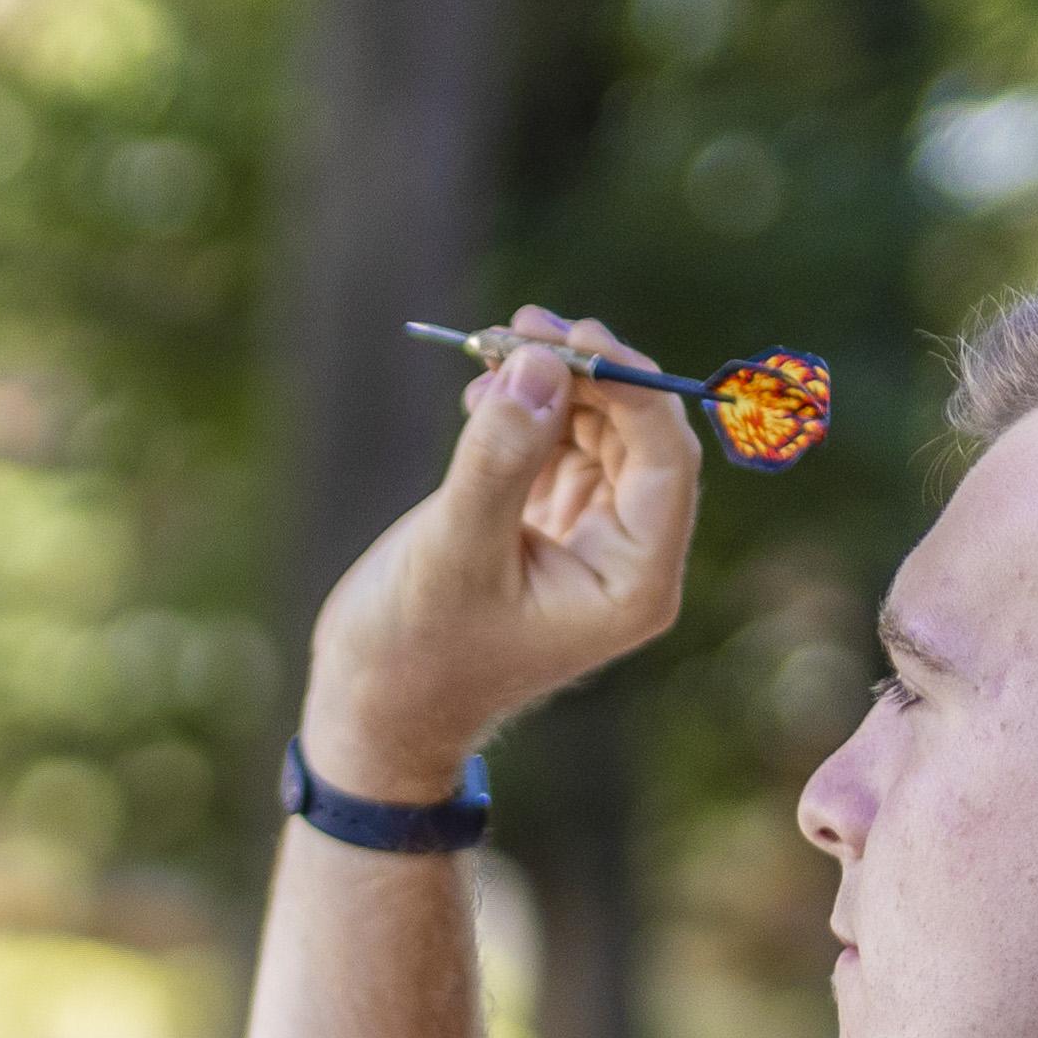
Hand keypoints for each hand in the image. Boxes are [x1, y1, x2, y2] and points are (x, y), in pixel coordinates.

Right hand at [298, 310, 703, 800]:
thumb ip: (500, 456)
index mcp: (632, 580)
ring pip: (598, 431)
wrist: (371, 711)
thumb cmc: (412, 653)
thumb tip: (539, 362)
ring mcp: (589, 539)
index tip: (569, 335)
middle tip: (520, 326)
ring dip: (552, 383)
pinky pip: (559, 447)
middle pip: (638, 435)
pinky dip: (527, 412)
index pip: (666, 458)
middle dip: (584, 373)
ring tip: (488, 351)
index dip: (630, 385)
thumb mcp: (453, 549)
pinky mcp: (547, 526)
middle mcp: (626, 556)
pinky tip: (482, 394)